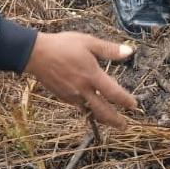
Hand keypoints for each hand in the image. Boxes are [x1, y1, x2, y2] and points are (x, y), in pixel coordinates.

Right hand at [23, 32, 137, 127]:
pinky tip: (89, 105)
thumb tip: (130, 52)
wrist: (35, 54)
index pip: (114, 93)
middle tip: (124, 126)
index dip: (125, 101)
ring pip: (90, 110)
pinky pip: (79, 106)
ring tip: (109, 119)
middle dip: (115, 121)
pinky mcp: (62, 97)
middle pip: (103, 111)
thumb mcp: (88, 42)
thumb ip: (109, 49)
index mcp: (92, 76)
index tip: (134, 106)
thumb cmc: (63, 45)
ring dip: (101, 116)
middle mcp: (83, 89)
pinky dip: (87, 108)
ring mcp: (72, 95)